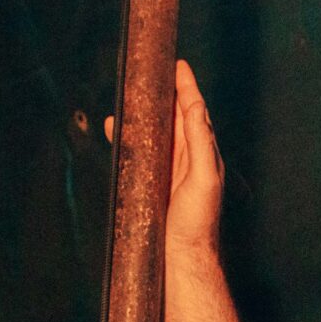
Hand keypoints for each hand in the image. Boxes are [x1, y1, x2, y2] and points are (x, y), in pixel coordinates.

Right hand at [105, 58, 222, 254]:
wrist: (182, 256)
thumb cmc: (198, 222)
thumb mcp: (205, 178)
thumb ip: (201, 142)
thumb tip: (195, 107)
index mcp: (203, 153)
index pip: (194, 112)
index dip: (187, 87)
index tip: (179, 65)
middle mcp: (187, 158)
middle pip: (174, 116)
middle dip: (164, 93)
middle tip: (153, 71)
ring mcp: (168, 169)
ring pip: (154, 132)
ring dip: (142, 113)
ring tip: (131, 95)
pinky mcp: (151, 182)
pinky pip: (138, 152)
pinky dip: (127, 137)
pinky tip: (115, 129)